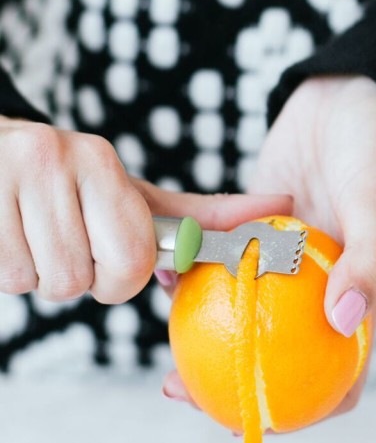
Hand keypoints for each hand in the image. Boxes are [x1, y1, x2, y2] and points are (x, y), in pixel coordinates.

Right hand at [0, 116, 291, 303]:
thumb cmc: (67, 188)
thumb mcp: (127, 195)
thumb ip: (198, 214)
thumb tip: (282, 205)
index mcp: (100, 161)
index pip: (134, 257)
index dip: (121, 278)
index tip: (108, 259)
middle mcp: (56, 159)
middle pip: (84, 279)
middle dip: (80, 280)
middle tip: (69, 248)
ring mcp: (8, 177)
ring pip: (44, 282)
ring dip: (41, 276)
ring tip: (35, 236)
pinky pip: (6, 279)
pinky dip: (8, 274)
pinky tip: (9, 236)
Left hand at [163, 76, 375, 424]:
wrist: (354, 93)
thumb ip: (367, 264)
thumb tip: (344, 324)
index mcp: (358, 298)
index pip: (339, 378)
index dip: (302, 414)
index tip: (251, 424)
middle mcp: (319, 290)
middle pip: (277, 356)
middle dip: (230, 383)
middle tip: (181, 389)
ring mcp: (286, 264)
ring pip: (243, 313)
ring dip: (204, 331)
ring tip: (162, 341)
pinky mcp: (257, 232)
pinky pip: (223, 263)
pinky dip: (197, 272)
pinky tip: (166, 274)